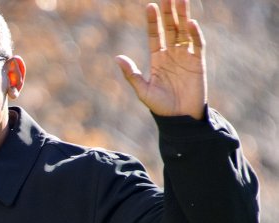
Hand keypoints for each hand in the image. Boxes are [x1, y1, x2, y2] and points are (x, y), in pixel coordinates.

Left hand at [116, 0, 205, 118]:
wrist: (179, 118)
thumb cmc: (160, 106)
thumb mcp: (142, 90)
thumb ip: (131, 74)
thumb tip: (117, 58)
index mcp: (157, 59)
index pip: (155, 34)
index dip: (153, 21)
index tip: (149, 6)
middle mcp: (172, 54)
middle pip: (170, 28)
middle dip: (169, 12)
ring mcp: (185, 57)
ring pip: (184, 31)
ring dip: (183, 16)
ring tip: (180, 0)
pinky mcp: (197, 63)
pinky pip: (197, 44)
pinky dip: (195, 34)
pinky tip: (191, 23)